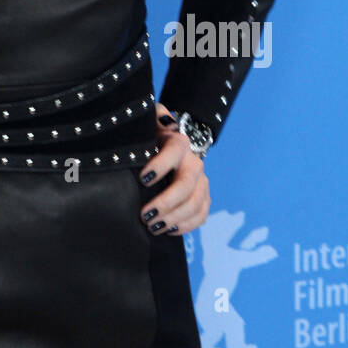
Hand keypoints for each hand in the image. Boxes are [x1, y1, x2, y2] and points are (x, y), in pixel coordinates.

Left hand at [137, 103, 210, 236]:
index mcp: (178, 142)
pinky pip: (202, 215)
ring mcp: (202, 181)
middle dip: (166, 202)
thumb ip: (150, 118)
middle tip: (145, 216)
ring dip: (174, 218)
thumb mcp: (147, 125)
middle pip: (186, 185)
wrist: (169, 148)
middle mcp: (194, 162)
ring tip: (152, 227)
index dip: (160, 165)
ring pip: (196, 203)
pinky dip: (186, 225)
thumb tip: (153, 119)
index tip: (143, 179)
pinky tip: (168, 229)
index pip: (175, 151)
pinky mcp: (204, 197)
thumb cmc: (151, 138)